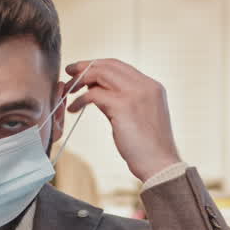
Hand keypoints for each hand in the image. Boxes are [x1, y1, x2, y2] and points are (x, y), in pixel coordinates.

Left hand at [63, 59, 181, 181]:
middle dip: (85, 67)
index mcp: (152, 86)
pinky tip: (74, 109)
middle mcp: (145, 85)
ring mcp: (135, 94)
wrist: (161, 165)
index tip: (82, 71)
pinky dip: (80, 99)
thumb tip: (96, 91)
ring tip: (68, 90)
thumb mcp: (137, 116)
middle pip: (108, 65)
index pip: (120, 65)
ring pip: (100, 74)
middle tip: (69, 73)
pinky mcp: (123, 106)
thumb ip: (120, 100)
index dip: (98, 65)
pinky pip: (94, 94)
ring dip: (80, 80)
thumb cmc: (148, 148)